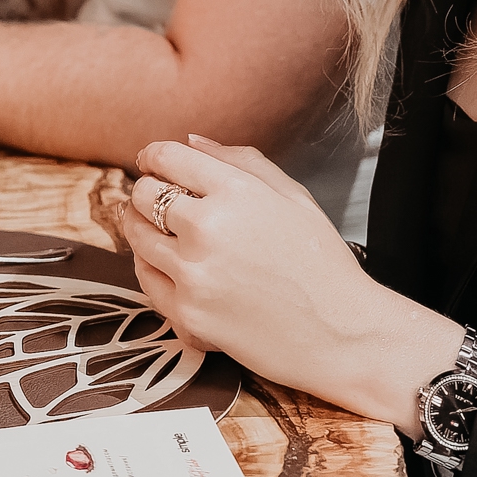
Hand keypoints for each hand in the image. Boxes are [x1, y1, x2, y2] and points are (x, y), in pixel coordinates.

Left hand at [119, 136, 460, 433]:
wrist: (340, 335)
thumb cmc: (322, 264)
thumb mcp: (294, 196)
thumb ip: (241, 160)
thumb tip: (191, 141)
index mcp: (236, 191)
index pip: (167, 158)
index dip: (153, 156)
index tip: (151, 162)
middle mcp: (207, 228)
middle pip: (143, 194)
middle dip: (144, 190)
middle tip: (153, 197)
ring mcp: (194, 273)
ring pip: (136, 236)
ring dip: (139, 227)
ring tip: (158, 230)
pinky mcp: (187, 313)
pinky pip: (146, 280)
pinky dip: (150, 267)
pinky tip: (167, 265)